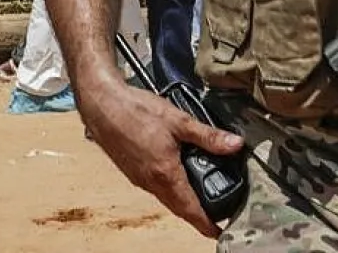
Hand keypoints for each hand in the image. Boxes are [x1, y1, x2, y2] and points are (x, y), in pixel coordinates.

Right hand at [77, 76, 244, 236]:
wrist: (103, 106)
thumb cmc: (137, 111)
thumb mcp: (180, 121)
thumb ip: (208, 136)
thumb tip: (235, 144)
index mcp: (164, 173)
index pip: (188, 207)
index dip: (204, 222)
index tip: (217, 232)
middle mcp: (150, 181)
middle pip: (178, 206)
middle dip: (196, 215)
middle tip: (216, 217)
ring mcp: (139, 177)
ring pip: (166, 197)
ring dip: (183, 203)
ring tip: (203, 200)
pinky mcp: (133, 170)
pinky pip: (156, 187)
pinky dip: (171, 190)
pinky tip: (181, 177)